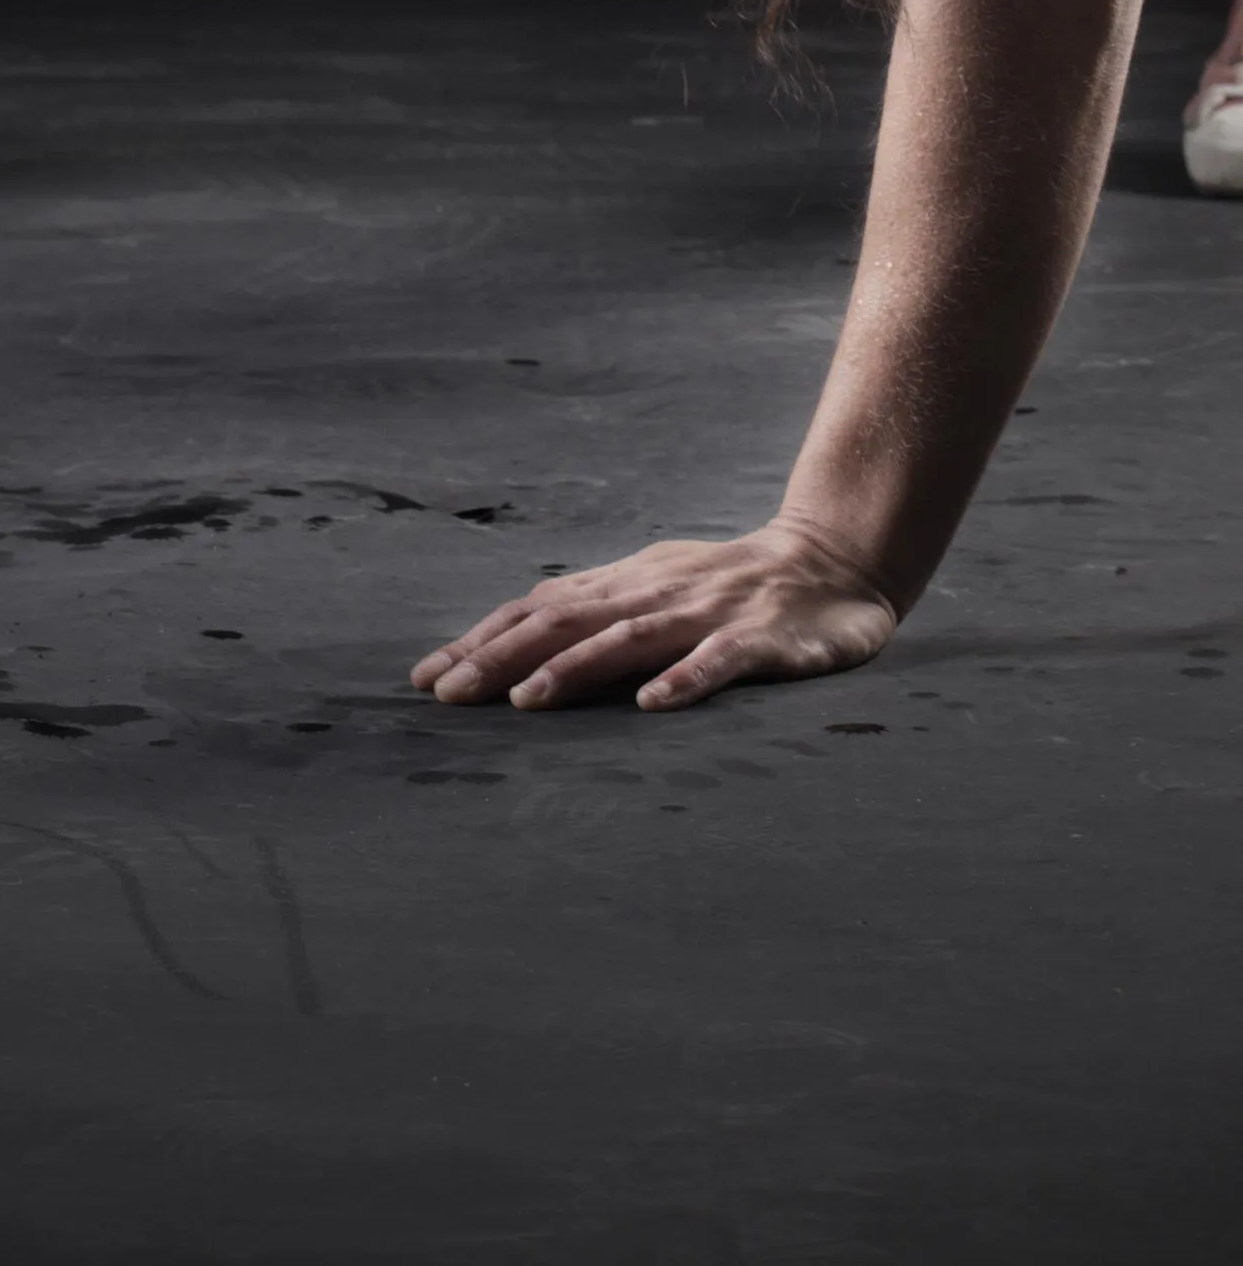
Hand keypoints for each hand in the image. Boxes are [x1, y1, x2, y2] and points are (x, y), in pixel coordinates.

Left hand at [408, 515, 898, 712]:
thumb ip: (600, 615)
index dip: (483, 638)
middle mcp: (658, 590)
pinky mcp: (763, 638)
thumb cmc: (731, 587)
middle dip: (502, 655)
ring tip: (525, 700)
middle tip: (446, 692)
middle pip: (568, 618)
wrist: (837, 559)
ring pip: (630, 637)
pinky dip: (683, 680)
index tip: (427, 676)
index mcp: (629, 581)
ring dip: (573, 667)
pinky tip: (653, 706)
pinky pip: (720, 661)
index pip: (542, 606)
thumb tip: (515, 652)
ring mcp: (710, 612)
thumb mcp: (658, 590)